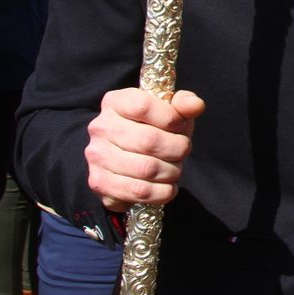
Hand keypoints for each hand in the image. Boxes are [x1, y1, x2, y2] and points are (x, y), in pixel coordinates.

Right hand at [84, 88, 205, 211]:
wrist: (125, 156)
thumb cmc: (153, 128)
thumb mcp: (170, 111)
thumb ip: (184, 104)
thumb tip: (196, 106)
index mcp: (116, 102)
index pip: (144, 106)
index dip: (171, 118)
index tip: (182, 126)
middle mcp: (101, 127)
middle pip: (149, 140)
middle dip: (177, 148)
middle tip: (183, 151)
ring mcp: (97, 156)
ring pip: (146, 169)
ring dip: (171, 171)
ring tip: (175, 169)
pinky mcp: (100, 183)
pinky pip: (139, 191)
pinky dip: (162, 192)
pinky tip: (168, 187)